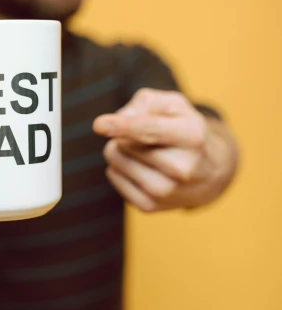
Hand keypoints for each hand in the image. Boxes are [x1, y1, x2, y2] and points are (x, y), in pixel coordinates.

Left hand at [92, 88, 234, 211]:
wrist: (211, 171)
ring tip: (141, 151)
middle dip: (123, 134)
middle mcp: (183, 167)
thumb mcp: (174, 105)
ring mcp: (167, 191)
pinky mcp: (151, 206)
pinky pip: (114, 178)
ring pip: (116, 162)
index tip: (99, 124)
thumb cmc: (184, 130)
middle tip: (144, 137)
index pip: (150, 130)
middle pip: (125, 144)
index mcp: (191, 135)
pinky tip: (139, 167)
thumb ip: (145, 102)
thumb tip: (119, 119)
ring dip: (119, 151)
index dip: (122, 126)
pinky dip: (118, 168)